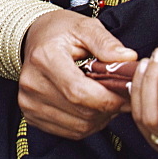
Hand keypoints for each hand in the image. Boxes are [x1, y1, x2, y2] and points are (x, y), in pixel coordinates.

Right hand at [19, 9, 136, 139]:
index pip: (78, 91)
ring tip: (108, 99)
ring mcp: (29, 103)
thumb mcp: (85, 26)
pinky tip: (93, 107)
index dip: (108, 98)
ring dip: (100, 118)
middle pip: (80, 112)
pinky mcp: (31, 116)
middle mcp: (32, 83)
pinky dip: (87, 124)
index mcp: (45, 57)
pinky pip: (69, 132)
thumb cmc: (60, 31)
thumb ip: (106, 43)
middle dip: (108, 108)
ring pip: (78, 126)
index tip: (127, 93)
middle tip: (122, 96)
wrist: (33, 38)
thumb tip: (128, 59)